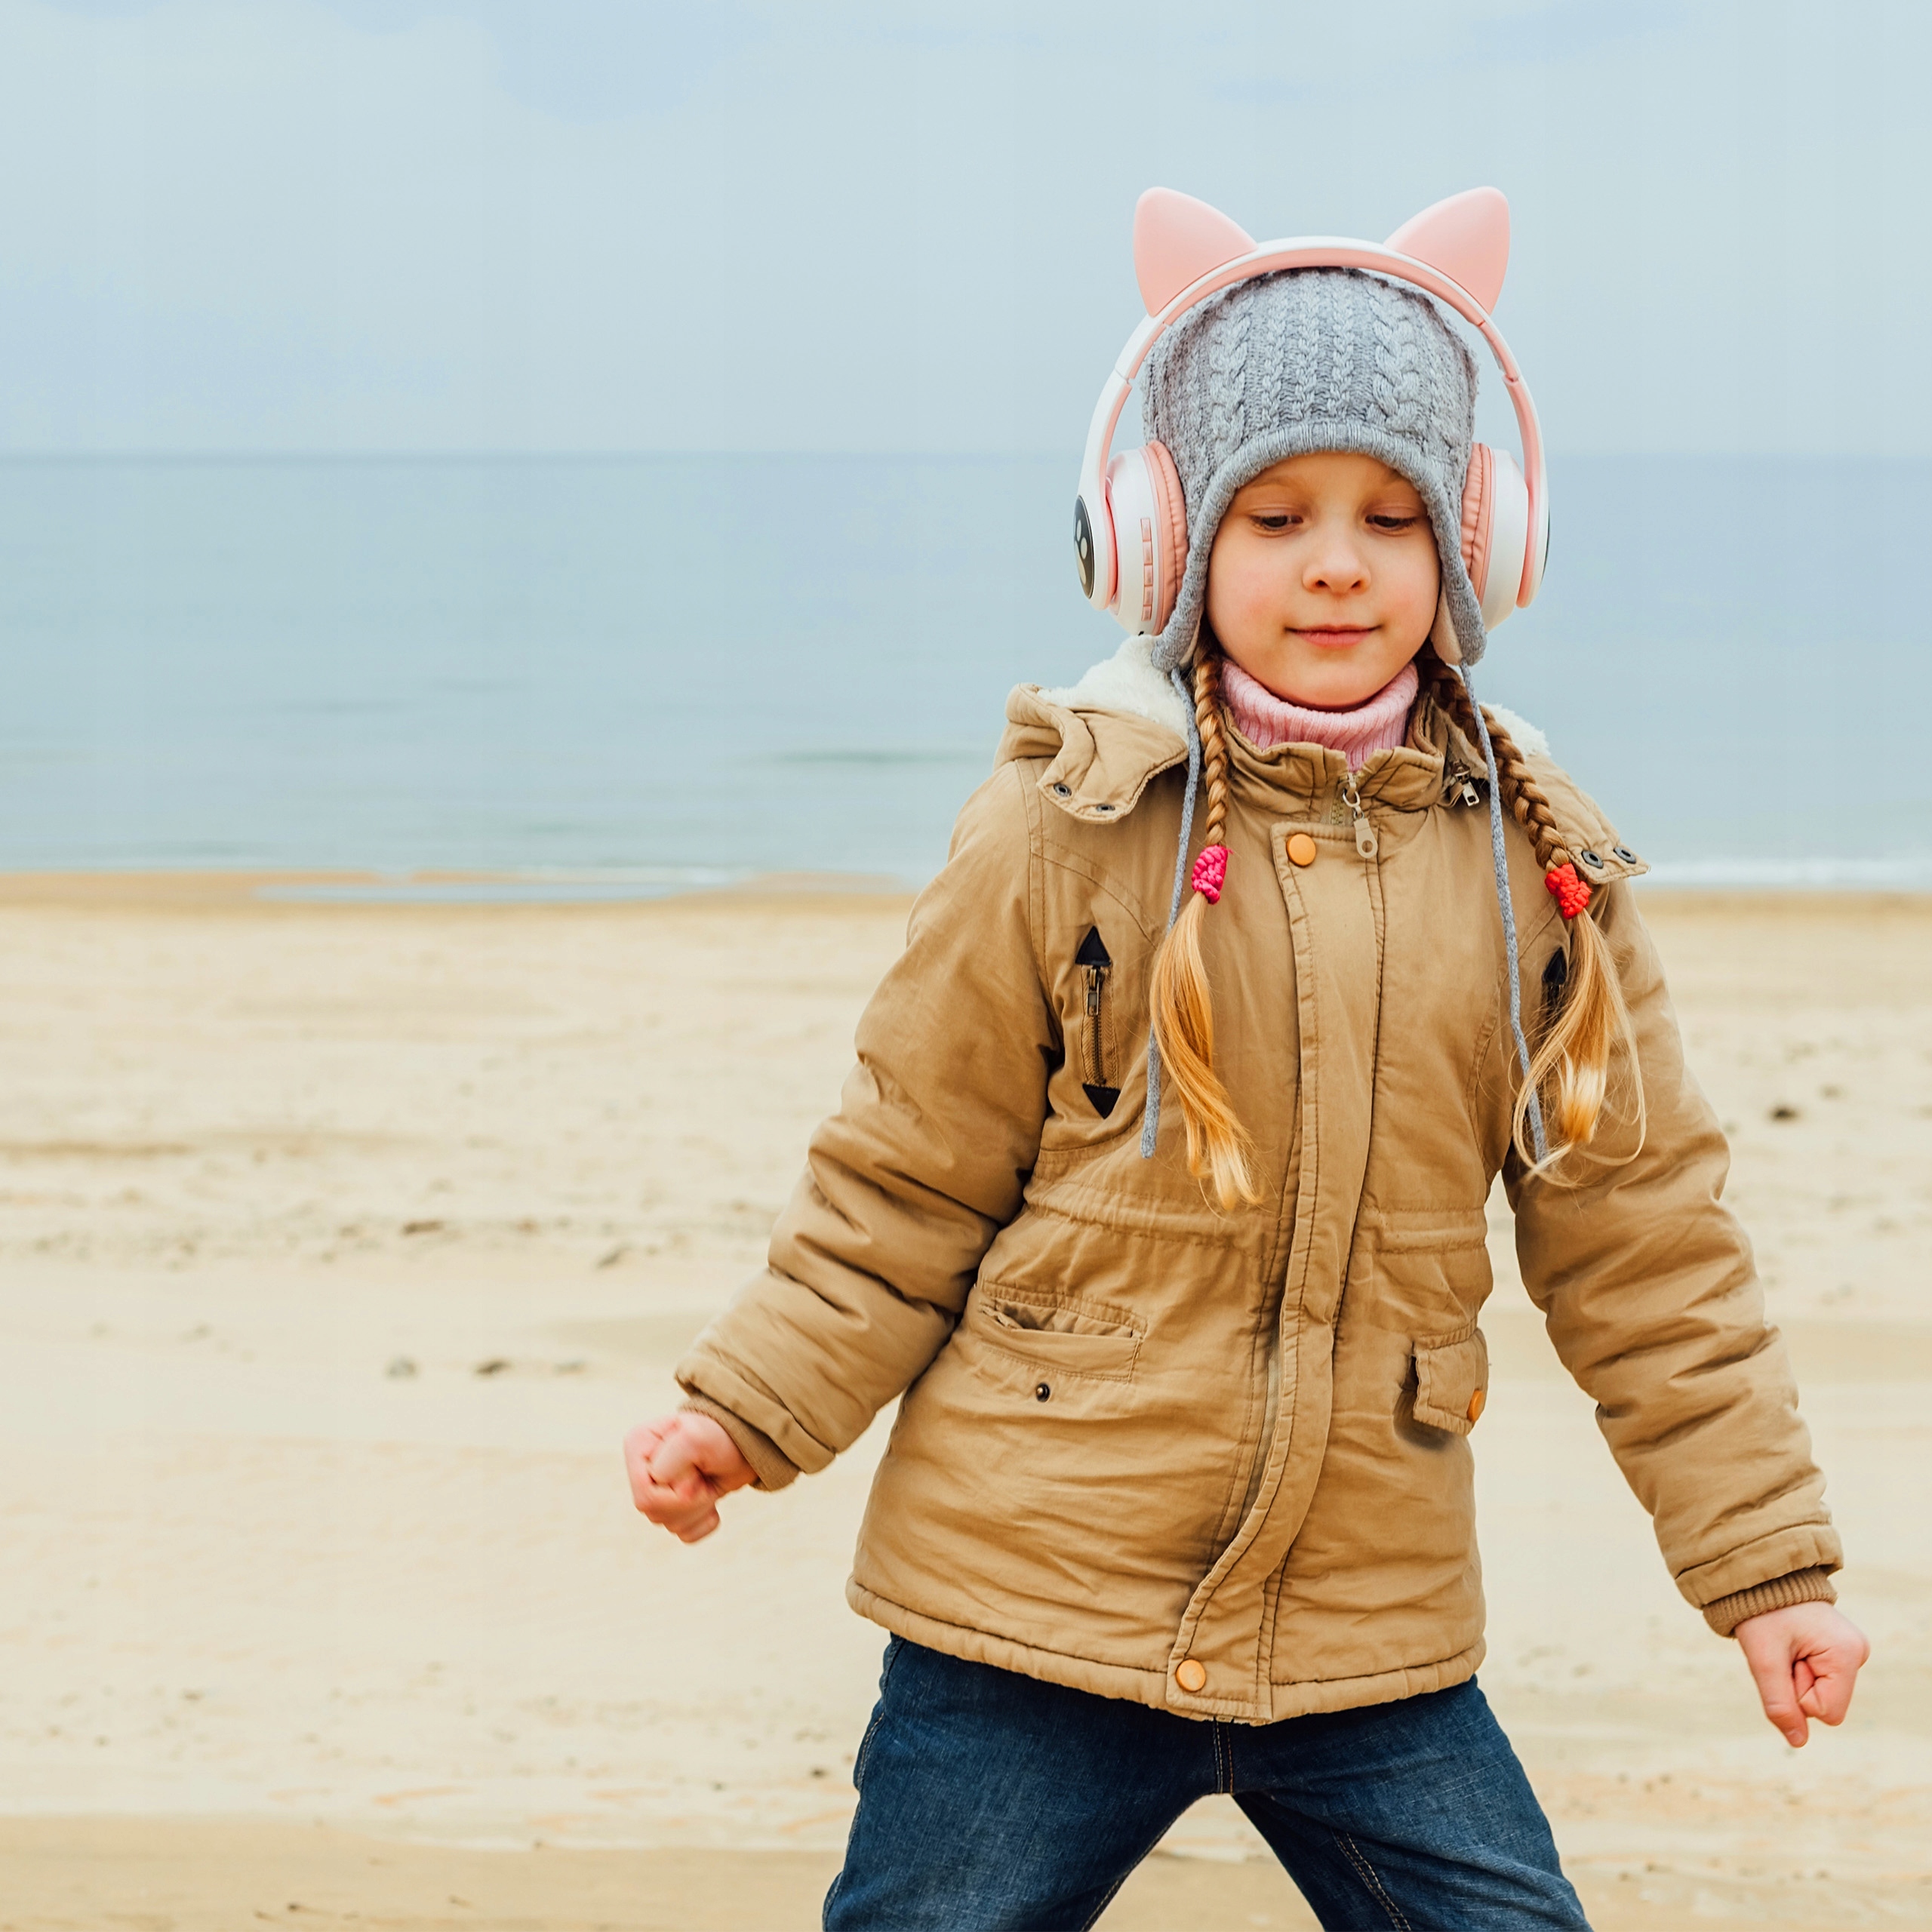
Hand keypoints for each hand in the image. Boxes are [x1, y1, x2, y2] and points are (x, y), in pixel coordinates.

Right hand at [624, 1411, 755, 1542]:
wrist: (742, 1445)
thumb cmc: (720, 1436)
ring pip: (670, 1525)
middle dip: (689, 1500)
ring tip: (708, 1481)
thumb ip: (672, 1459)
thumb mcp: (697, 1437)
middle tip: (704, 1474)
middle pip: (655, 1513)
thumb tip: (664, 1487)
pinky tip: (711, 1498)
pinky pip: (685, 1535)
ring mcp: (655, 1491)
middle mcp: (641, 1470)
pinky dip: (705, 1521)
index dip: (678, 1490)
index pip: (646, 1496)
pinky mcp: (673, 1509)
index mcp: (637, 1446)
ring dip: (699, 1508)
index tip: (697, 1466)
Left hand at [1735, 1600, 1868, 1746]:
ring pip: (1821, 1692)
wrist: (1761, 1579)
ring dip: (1796, 1676)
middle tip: (1783, 1651)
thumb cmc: (1761, 1613)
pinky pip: (1819, 1678)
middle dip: (1797, 1685)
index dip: (1798, 1696)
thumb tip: (1798, 1742)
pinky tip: (1793, 1645)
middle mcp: (1857, 1653)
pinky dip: (1800, 1668)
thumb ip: (1780, 1704)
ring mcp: (1851, 1652)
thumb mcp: (1763, 1660)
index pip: (1827, 1712)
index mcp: (1847, 1654)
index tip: (1785, 1661)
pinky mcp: (1841, 1651)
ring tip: (1787, 1645)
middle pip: (1826, 1703)